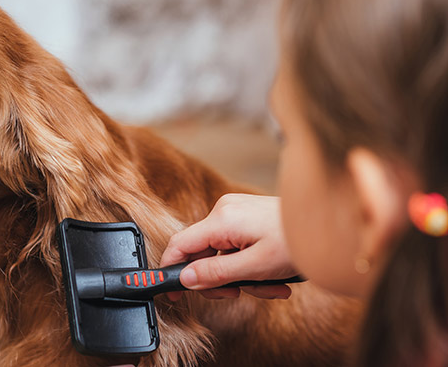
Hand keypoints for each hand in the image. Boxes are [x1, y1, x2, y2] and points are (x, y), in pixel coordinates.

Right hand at [160, 193, 297, 300]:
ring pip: (221, 253)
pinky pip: (235, 245)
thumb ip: (216, 273)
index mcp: (222, 219)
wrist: (332, 226)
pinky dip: (248, 264)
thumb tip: (186, 278)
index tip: (172, 293)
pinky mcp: (246, 216)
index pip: (180, 245)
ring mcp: (235, 211)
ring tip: (270, 286)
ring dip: (241, 276)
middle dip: (220, 279)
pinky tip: (272, 275)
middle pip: (202, 253)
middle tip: (238, 294)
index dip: (172, 269)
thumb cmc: (298, 243)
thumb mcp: (255, 267)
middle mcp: (224, 210)